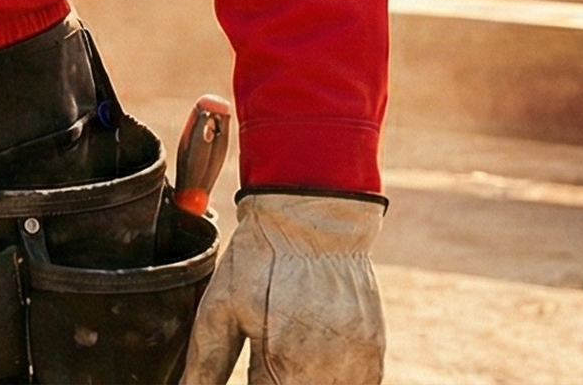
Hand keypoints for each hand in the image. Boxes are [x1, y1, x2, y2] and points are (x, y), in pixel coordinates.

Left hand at [182, 192, 384, 384]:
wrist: (316, 214)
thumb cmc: (261, 258)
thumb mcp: (222, 304)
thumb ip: (207, 362)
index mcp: (285, 364)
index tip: (249, 372)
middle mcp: (328, 370)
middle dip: (276, 382)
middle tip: (262, 363)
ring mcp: (358, 363)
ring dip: (302, 382)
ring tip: (285, 358)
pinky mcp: (374, 353)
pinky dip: (332, 380)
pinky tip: (310, 359)